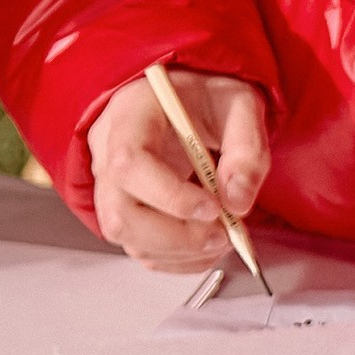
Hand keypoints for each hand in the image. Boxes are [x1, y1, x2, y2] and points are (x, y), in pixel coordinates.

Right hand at [87, 71, 269, 266]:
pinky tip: (206, 245)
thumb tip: (238, 202)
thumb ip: (247, 149)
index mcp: (130, 116)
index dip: (169, 194)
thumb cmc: (205, 97)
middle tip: (223, 233)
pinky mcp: (122, 209)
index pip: (130, 162)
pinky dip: (175, 258)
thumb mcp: (241, 104)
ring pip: (126, 237)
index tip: (213, 208)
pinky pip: (137, 247)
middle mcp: (107, 154)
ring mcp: (109, 186)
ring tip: (221, 238)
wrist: (183, 97)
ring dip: (179, 251)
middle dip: (176, 236)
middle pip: (120, 213)